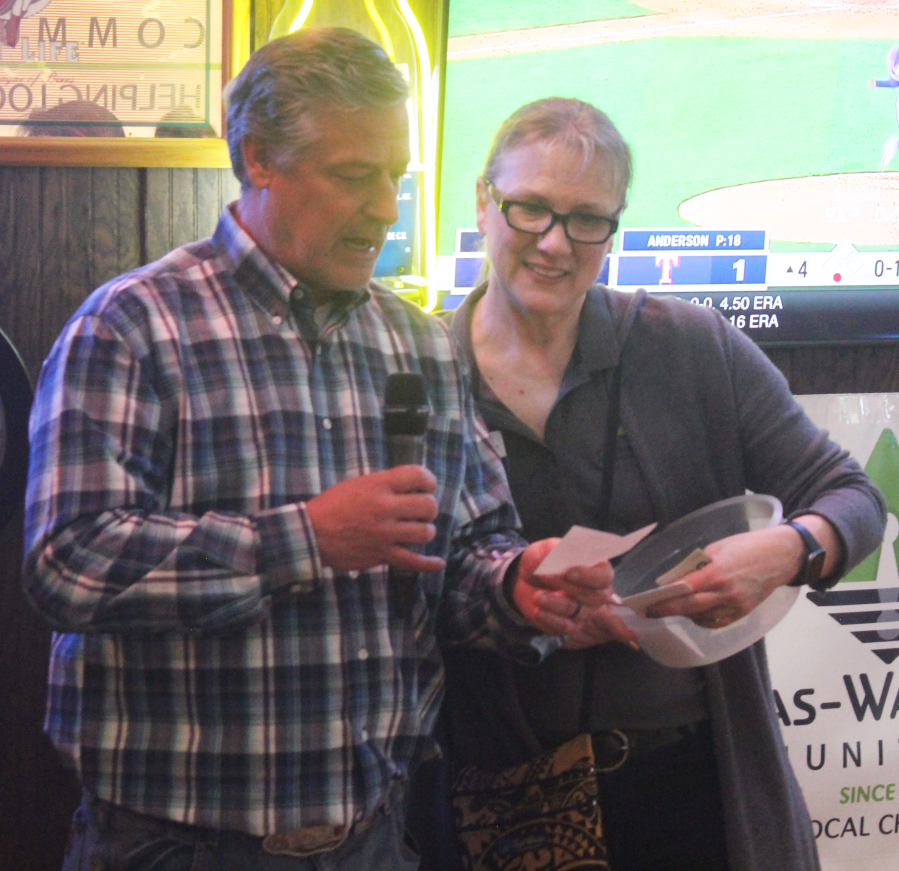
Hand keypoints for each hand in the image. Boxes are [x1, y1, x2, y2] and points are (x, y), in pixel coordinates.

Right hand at [306, 466, 446, 573]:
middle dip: (428, 507)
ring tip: (417, 530)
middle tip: (420, 511)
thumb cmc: (331, 506)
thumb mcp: (357, 484)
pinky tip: (438, 562)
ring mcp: (387, 534)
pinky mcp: (383, 555)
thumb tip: (408, 488)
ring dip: (425, 530)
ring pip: (425, 532)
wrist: (311, 534)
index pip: (418, 475)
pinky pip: (413, 562)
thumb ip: (383, 484)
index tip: (426, 486)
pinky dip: (429, 564)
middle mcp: (386, 508)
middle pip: (427, 505)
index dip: (428, 480)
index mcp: (379, 485)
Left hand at [510, 539, 634, 645]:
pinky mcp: (569, 625)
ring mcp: (584, 611)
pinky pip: (565, 628)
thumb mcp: (546, 548)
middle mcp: (595, 593)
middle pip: (594, 597)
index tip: (567, 572)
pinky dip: (550, 619)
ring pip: (575, 611)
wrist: (523, 578)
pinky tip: (537, 610)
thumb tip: (566, 554)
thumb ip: (557, 549)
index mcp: (596, 570)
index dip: (588, 576)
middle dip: (568, 588)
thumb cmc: (542, 560)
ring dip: (554, 603)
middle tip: (544, 577)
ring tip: (537, 596)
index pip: (604, 577)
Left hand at [645, 523, 815, 627]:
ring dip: (685, 614)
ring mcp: (735, 606)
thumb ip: (697, 565)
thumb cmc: (747, 546)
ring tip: (673, 608)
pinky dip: (703, 620)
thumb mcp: (717, 548)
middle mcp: (725, 593)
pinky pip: (717, 622)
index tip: (649, 601)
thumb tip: (678, 578)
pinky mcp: (743, 613)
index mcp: (716, 573)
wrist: (781, 556)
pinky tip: (695, 613)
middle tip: (651, 612)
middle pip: (689, 607)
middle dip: (668, 610)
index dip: (664, 598)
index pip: (683, 590)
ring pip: (702, 617)